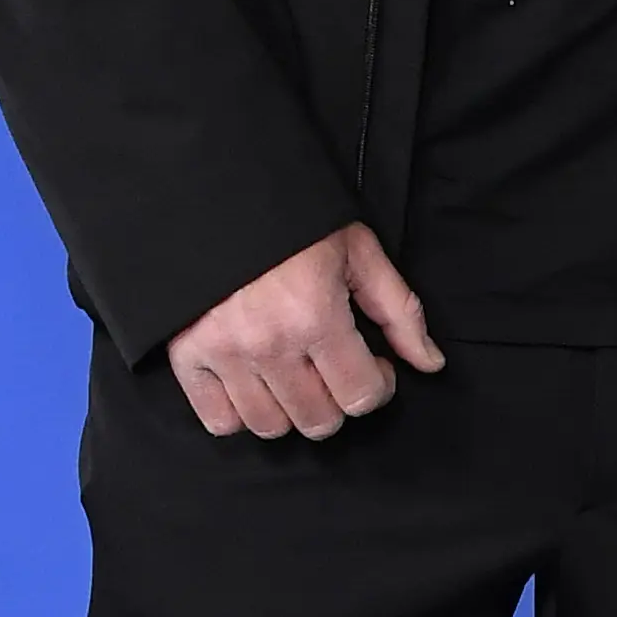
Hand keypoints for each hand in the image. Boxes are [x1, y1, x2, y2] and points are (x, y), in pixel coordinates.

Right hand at [167, 223, 442, 441]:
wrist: (217, 190)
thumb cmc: (295, 216)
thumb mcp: (358, 250)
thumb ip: (400, 311)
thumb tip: (430, 363)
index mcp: (315, 316)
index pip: (361, 396)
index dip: (379, 385)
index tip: (375, 364)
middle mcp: (268, 344)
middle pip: (318, 421)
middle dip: (339, 400)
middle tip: (336, 367)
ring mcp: (223, 353)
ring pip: (270, 427)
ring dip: (292, 410)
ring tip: (297, 374)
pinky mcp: (186, 354)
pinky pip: (218, 420)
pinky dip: (239, 413)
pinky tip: (255, 385)